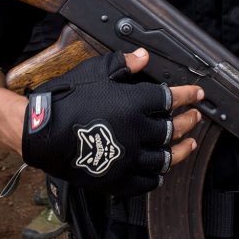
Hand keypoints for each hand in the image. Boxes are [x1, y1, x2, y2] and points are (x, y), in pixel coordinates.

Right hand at [22, 49, 202, 196]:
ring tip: (190, 144)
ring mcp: (129, 159)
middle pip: (173, 128)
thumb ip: (122, 65)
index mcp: (135, 104)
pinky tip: (162, 170)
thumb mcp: (94, 73)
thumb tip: (143, 57)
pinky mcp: (117, 179)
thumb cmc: (66, 99)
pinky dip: (157, 175)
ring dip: (182, 149)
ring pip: (166, 157)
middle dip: (188, 121)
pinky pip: (146, 181)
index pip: (170, 98)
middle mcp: (138, 132)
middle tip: (196, 117)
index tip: (198, 94)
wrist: (40, 132)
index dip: (187, 95)